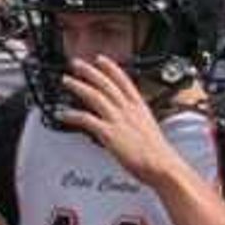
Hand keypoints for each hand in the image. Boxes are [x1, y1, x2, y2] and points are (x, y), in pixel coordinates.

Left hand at [53, 56, 180, 182]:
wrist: (162, 166)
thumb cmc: (157, 153)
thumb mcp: (148, 128)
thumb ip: (135, 121)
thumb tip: (125, 122)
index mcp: (139, 107)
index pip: (124, 81)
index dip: (111, 68)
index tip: (100, 59)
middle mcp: (128, 110)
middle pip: (106, 84)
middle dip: (90, 71)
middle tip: (76, 63)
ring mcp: (118, 120)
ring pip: (95, 96)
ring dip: (78, 86)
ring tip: (66, 80)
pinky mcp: (109, 133)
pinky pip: (86, 119)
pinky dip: (72, 115)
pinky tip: (63, 114)